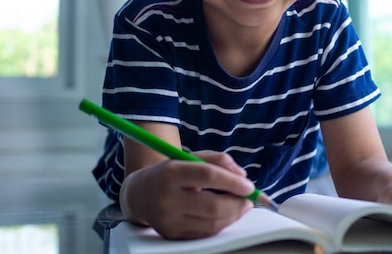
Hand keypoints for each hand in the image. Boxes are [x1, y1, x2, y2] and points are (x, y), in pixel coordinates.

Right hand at [120, 151, 254, 239]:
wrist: (141, 194)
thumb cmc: (172, 173)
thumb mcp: (190, 157)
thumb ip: (218, 160)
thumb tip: (242, 175)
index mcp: (171, 172)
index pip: (207, 176)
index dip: (231, 182)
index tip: (249, 186)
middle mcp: (167, 198)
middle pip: (212, 205)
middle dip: (237, 203)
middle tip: (250, 198)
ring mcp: (168, 220)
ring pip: (211, 223)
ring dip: (234, 215)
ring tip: (242, 205)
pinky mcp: (172, 234)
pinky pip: (205, 233)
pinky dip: (222, 224)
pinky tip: (228, 214)